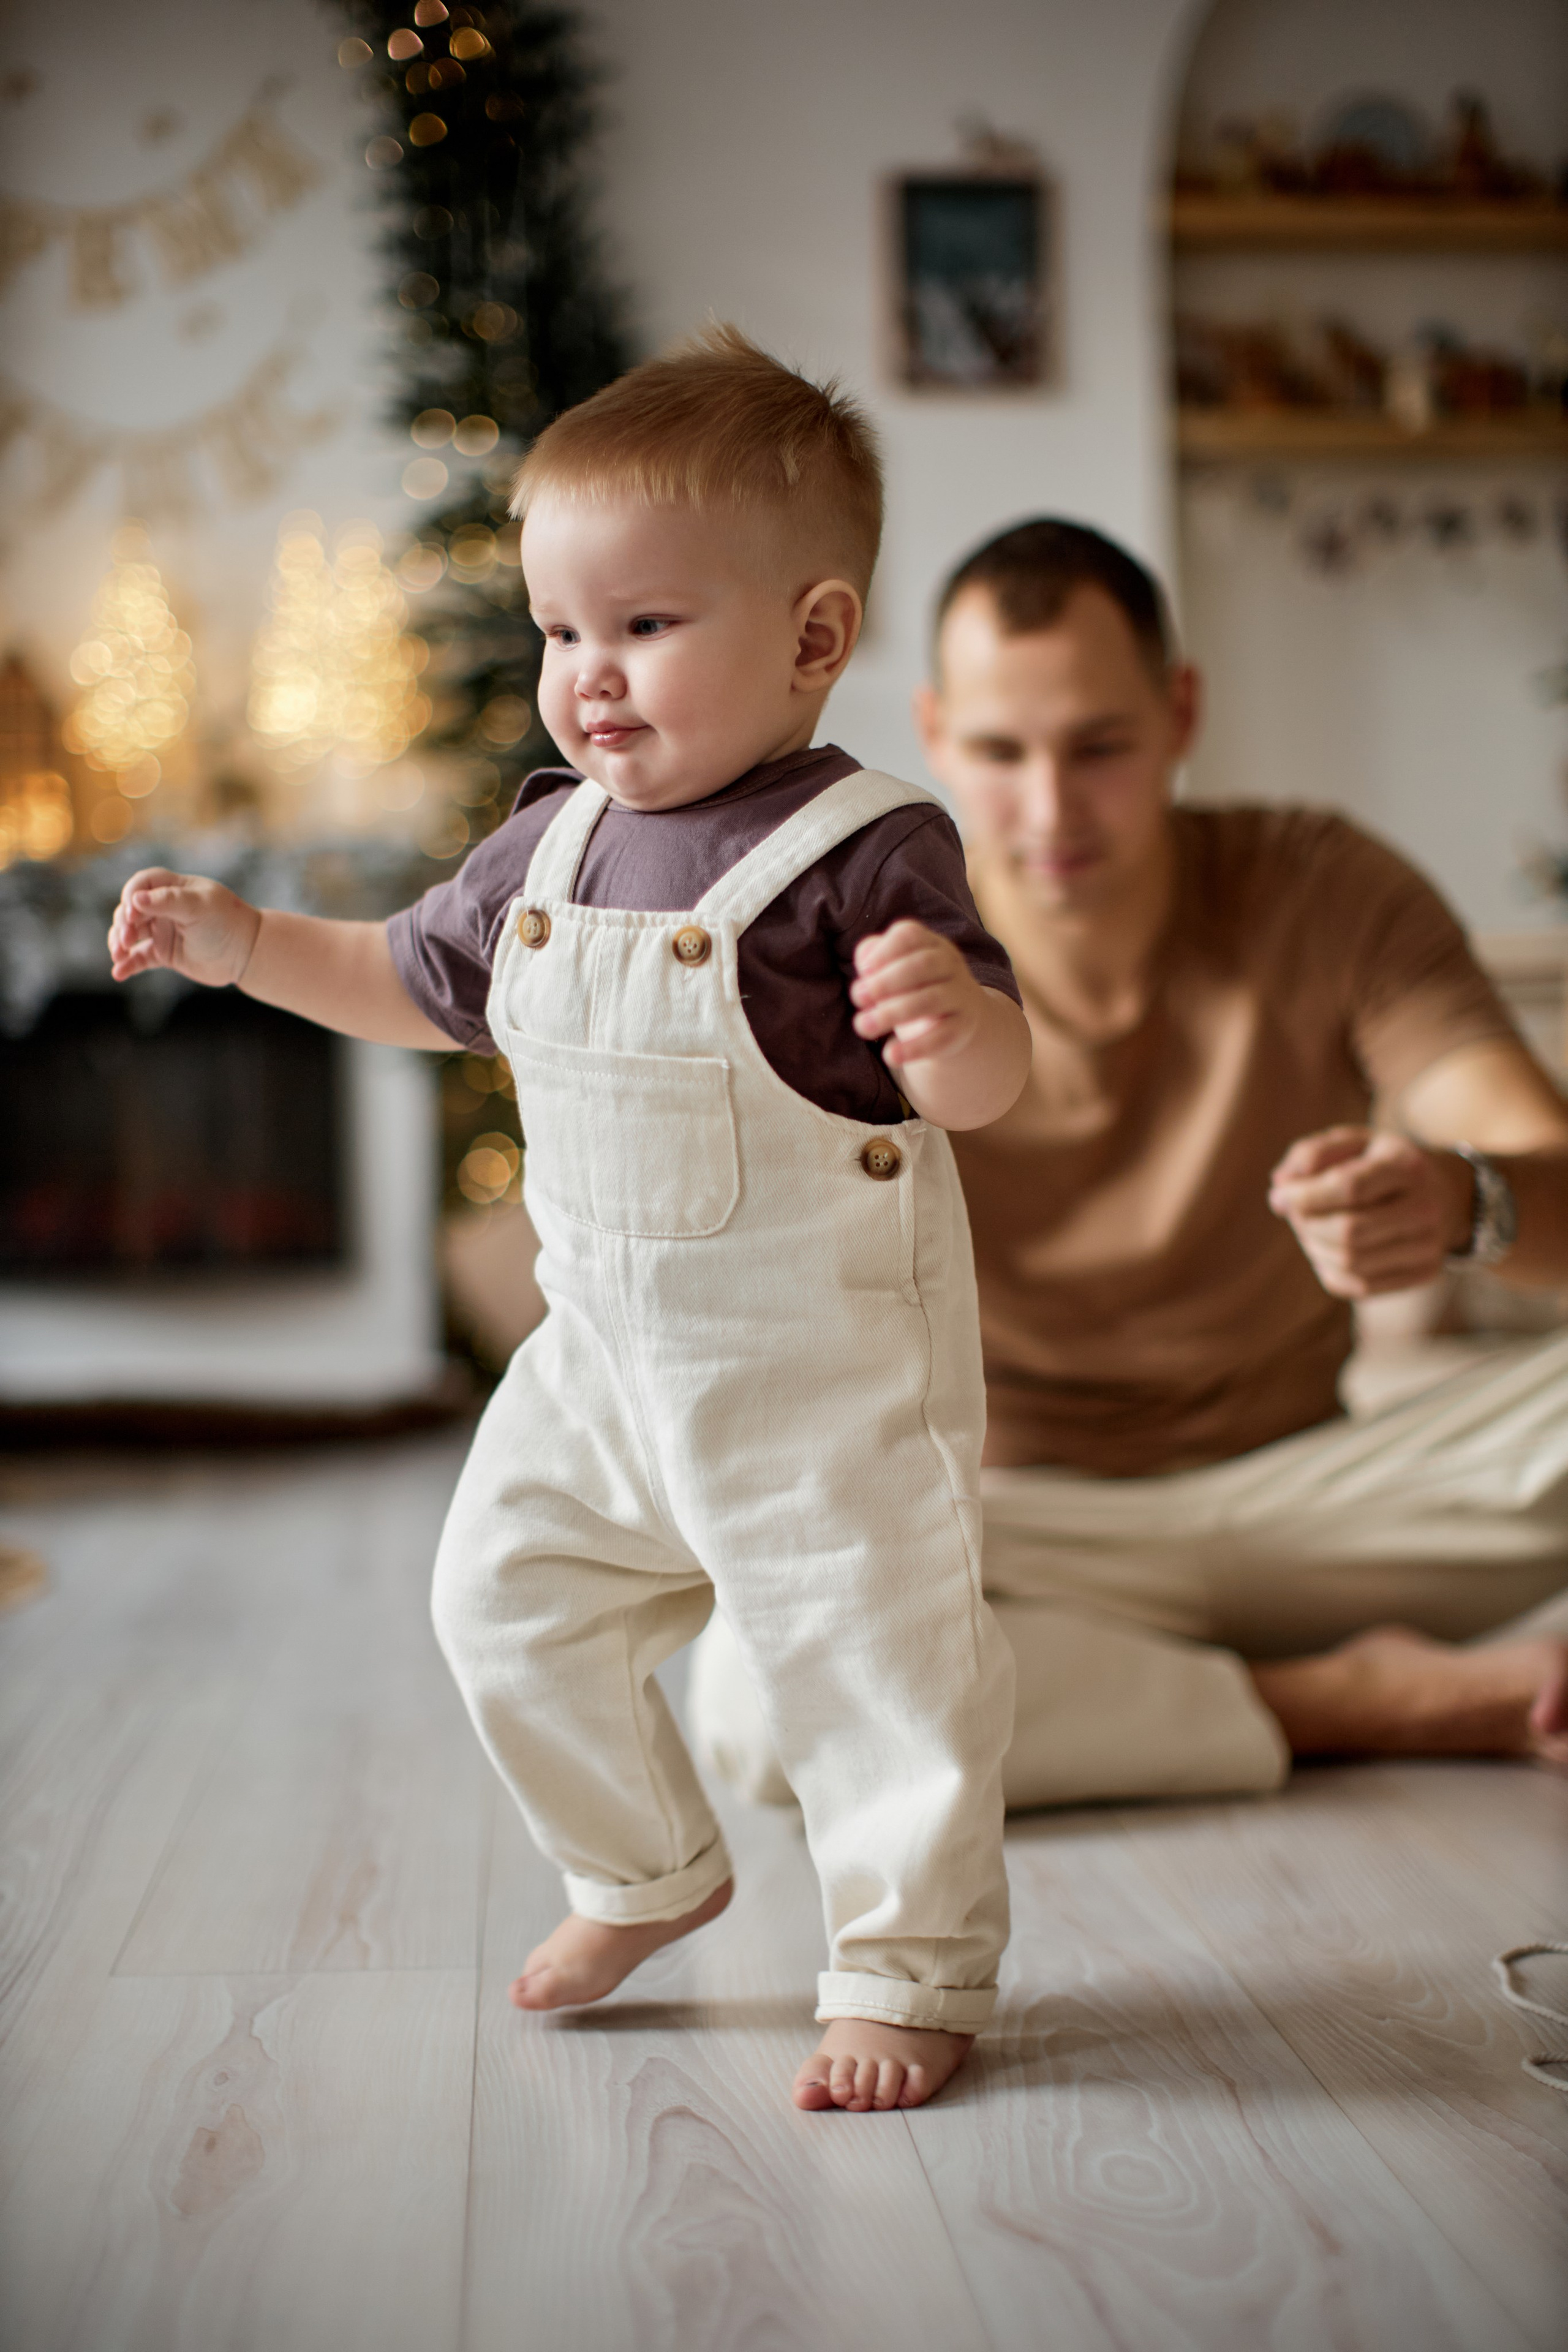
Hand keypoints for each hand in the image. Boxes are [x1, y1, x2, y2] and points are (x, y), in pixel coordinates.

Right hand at [108, 867, 261, 988]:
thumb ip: (168, 902)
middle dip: (123, 924)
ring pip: (130, 934)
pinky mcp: (164, 954)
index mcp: (174, 889)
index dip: (131, 896)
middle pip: (131, 911)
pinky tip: (119, 973)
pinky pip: (140, 958)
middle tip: (125, 940)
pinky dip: (128, 965)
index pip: (142, 884)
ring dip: (119, 943)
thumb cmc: (227, 922)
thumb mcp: (199, 906)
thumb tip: (135, 899)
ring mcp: (163, 931)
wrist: (248, 954)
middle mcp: (165, 908)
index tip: (132, 914)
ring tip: (118, 956)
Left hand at [850, 921, 985, 1069]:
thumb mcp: (893, 967)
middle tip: (858, 997)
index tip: (863, 970)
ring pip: (930, 1000)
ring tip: (862, 1026)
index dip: (884, 951)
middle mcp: (950, 964)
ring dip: (891, 1013)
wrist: (955, 1017)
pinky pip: (940, 1037)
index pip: (910, 935)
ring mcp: (959, 996)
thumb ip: (874, 956)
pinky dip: (914, 1048)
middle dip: (885, 981)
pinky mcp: (961, 1027)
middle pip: (922, 965)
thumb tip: (865, 961)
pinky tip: (889, 1055)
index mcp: (930, 943)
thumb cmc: (912, 986)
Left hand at [1267, 1126, 1473, 1298]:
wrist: (1449, 1193)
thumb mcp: (1355, 1141)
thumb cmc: (1386, 1163)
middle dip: (1306, 1225)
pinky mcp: (1424, 1274)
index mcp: (1408, 1167)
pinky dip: (1330, 1271)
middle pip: (1348, 1232)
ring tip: (1309, 1229)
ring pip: (1351, 1264)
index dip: (1305, 1196)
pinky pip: (1360, 1287)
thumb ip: (1312, 1154)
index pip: (1349, 1188)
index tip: (1280, 1196)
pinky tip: (1327, 1250)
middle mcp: (1425, 1208)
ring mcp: (1429, 1246)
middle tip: (1293, 1213)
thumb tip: (1280, 1187)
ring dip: (1314, 1248)